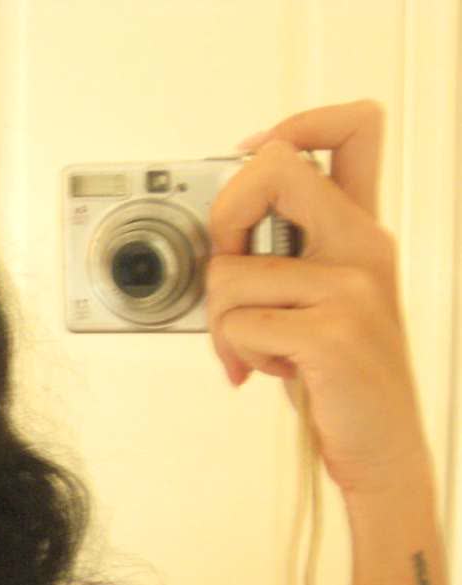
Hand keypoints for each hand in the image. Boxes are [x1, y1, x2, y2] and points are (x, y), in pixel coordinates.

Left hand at [206, 99, 430, 497]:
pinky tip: (270, 369)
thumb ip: (288, 254)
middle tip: (228, 268)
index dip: (293, 124)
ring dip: (222, 320)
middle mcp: (362, 246)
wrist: (380, 447)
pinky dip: (237, 353)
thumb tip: (218, 232)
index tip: (247, 155)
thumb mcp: (322, 298)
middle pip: (274, 168)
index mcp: (361, 230)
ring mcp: (352, 288)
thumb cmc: (337, 373)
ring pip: (229, 270)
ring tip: (258, 347)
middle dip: (223, 217)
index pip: (353, 128)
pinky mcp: (332, 334)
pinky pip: (239, 324)